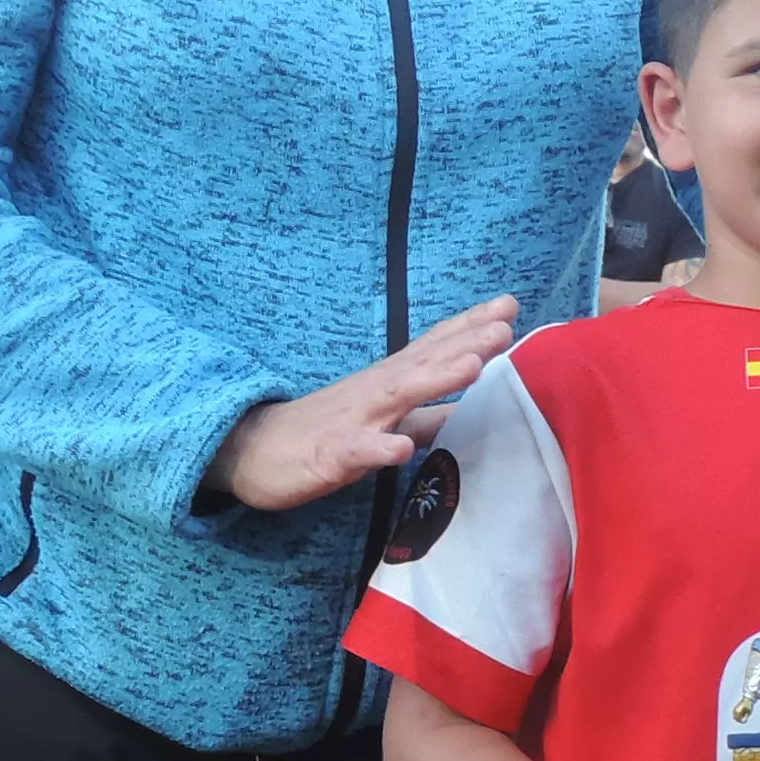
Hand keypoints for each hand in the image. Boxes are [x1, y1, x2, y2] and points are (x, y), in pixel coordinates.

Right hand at [209, 297, 517, 509]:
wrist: (250, 450)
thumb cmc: (325, 432)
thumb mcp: (385, 422)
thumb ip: (429, 416)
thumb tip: (475, 410)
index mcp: (390, 383)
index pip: (433, 348)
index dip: (470, 328)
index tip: (509, 306)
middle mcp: (375, 392)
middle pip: (424, 362)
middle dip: (466, 343)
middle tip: (506, 324)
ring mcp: (352, 420)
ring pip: (397, 397)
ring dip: (434, 379)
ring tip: (473, 367)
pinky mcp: (328, 454)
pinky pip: (354, 451)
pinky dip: (377, 448)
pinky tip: (399, 447)